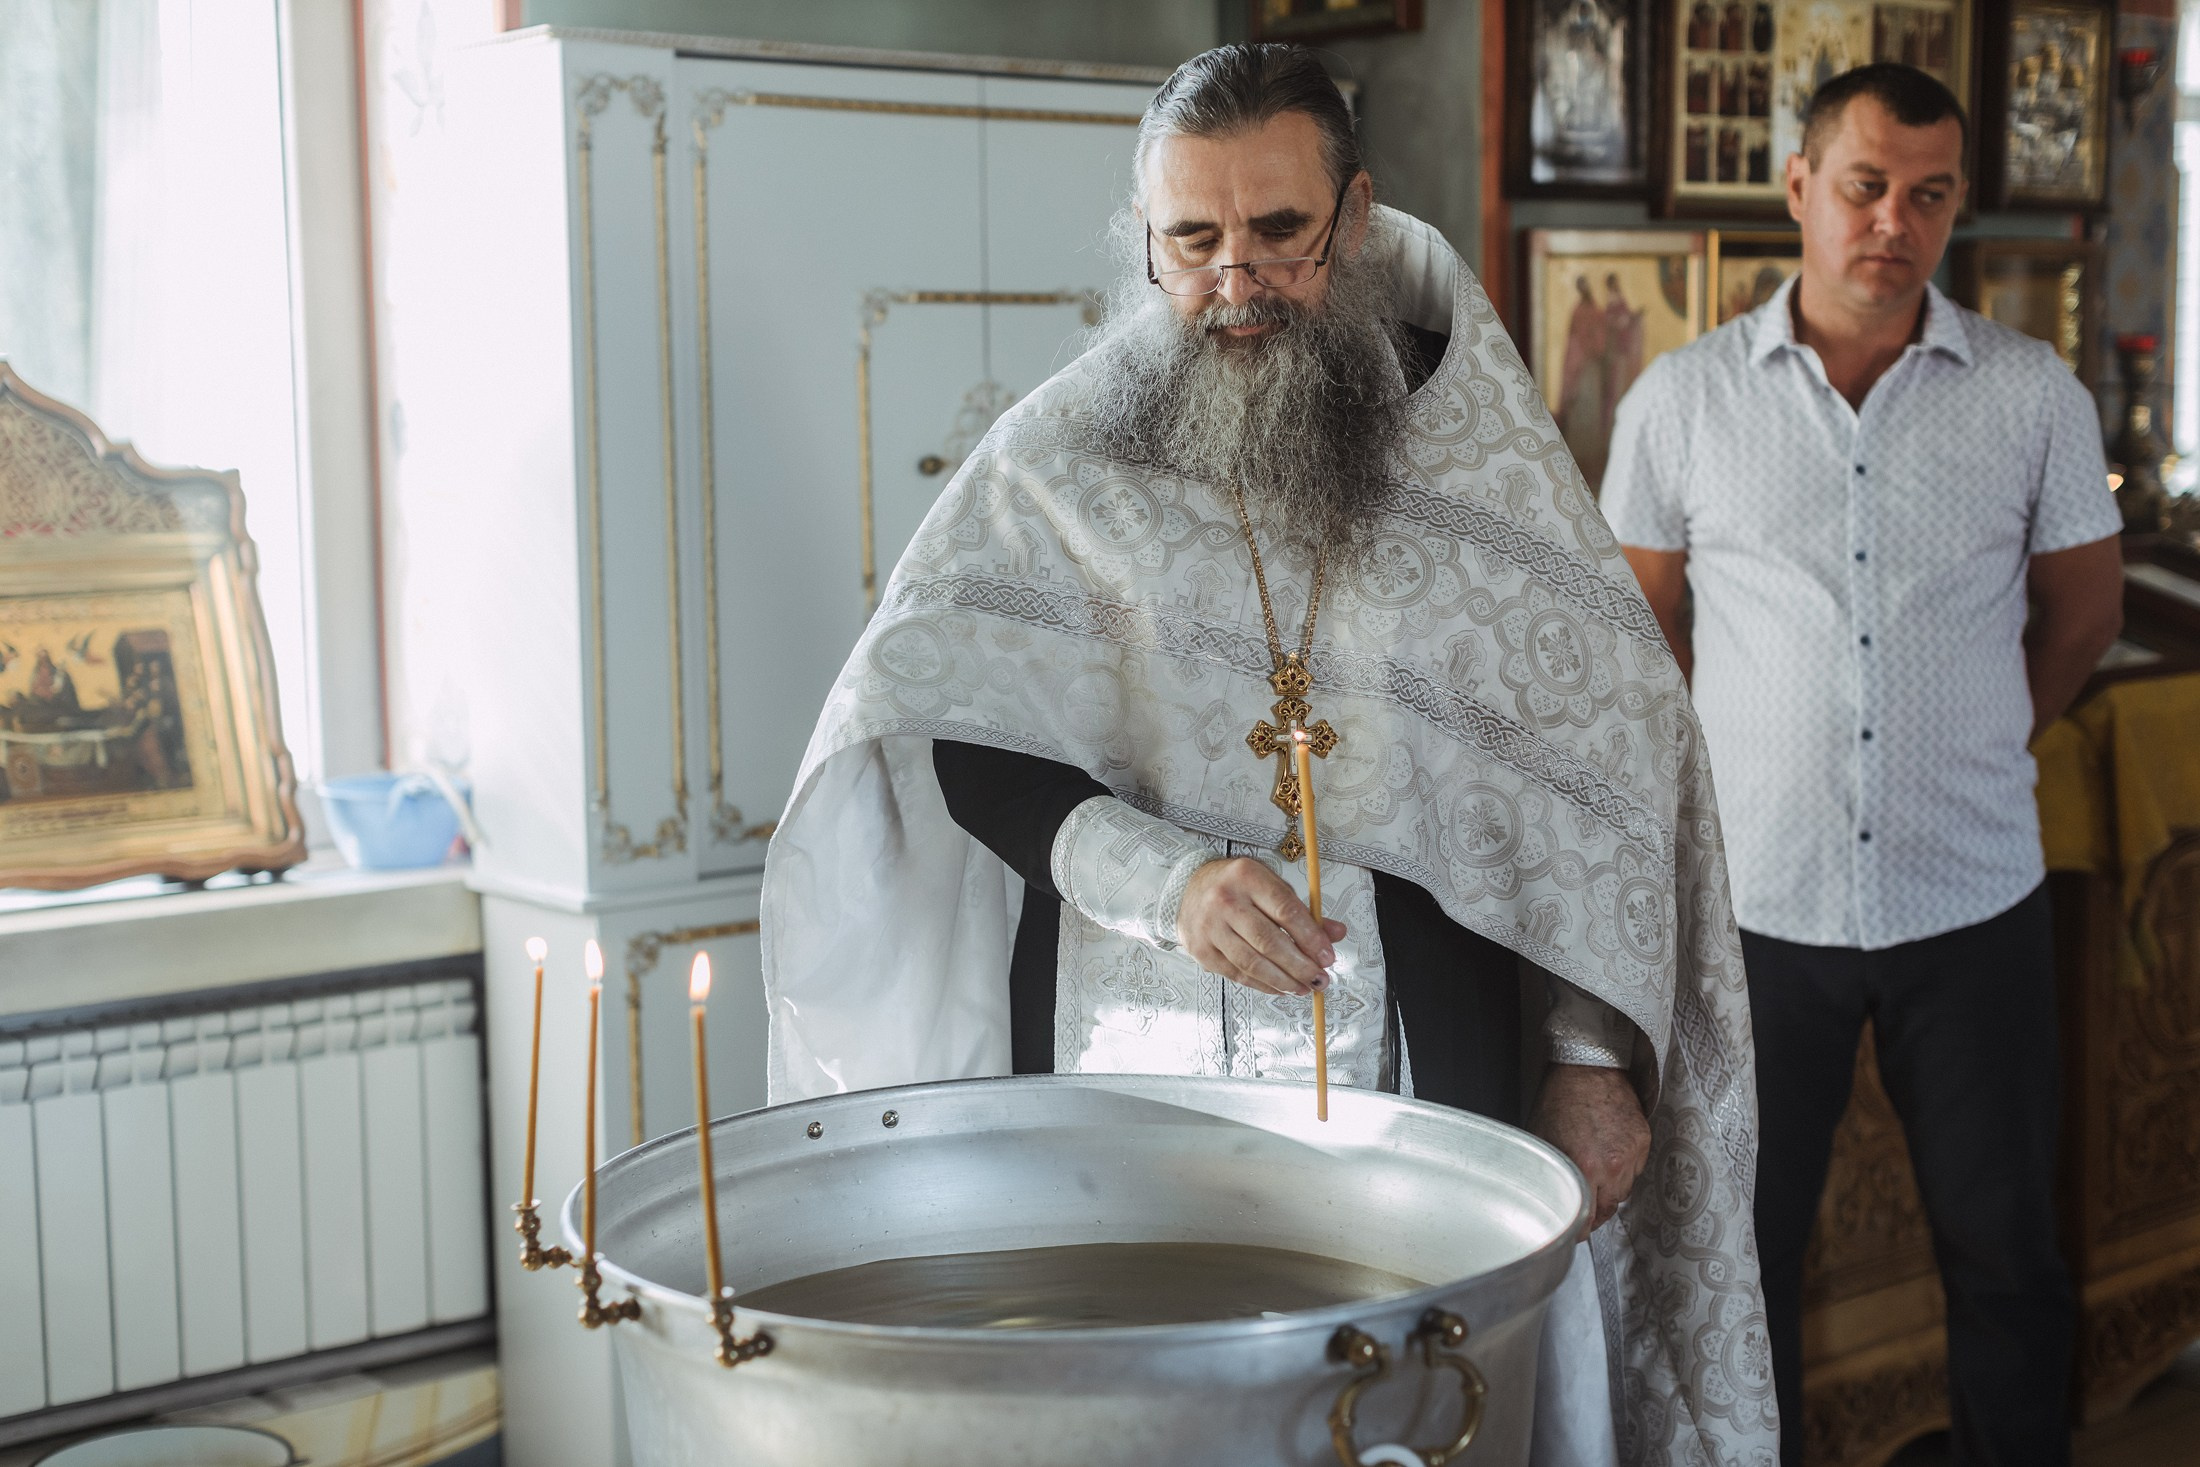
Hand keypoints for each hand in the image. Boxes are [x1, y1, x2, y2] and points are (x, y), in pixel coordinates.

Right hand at [1177, 857, 1346, 996]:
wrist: (1190, 888)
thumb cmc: (1239, 887)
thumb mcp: (1271, 886)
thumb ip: (1304, 911)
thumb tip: (1336, 934)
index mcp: (1247, 876)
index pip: (1286, 911)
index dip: (1311, 938)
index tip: (1327, 957)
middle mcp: (1224, 900)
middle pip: (1269, 942)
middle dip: (1300, 966)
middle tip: (1320, 979)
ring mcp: (1209, 927)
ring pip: (1252, 963)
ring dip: (1283, 981)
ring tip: (1304, 988)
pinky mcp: (1201, 950)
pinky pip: (1237, 974)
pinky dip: (1263, 985)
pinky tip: (1281, 988)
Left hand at [1532, 1064, 1650, 1230]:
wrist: (1587, 1067)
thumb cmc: (1560, 1099)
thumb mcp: (1544, 1141)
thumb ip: (1551, 1175)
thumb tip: (1551, 1201)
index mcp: (1584, 1168)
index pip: (1587, 1218)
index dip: (1578, 1226)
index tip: (1575, 1227)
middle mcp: (1612, 1166)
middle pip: (1608, 1208)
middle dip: (1594, 1209)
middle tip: (1583, 1203)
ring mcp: (1632, 1153)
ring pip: (1624, 1190)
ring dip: (1610, 1188)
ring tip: (1595, 1171)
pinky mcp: (1643, 1141)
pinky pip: (1636, 1168)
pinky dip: (1623, 1167)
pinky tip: (1608, 1152)